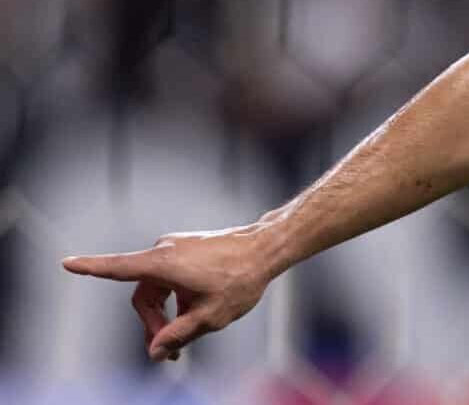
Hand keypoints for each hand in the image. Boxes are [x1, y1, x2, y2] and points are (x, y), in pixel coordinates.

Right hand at [61, 226, 279, 361]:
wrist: (267, 248)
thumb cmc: (241, 279)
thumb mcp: (211, 316)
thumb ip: (179, 335)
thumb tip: (156, 352)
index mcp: (163, 263)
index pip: (118, 268)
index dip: (90, 268)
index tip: (67, 263)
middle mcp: (164, 251)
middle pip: (143, 296)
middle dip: (153, 325)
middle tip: (170, 354)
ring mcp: (175, 249)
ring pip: (157, 291)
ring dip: (165, 316)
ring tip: (183, 341)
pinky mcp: (186, 251)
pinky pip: (170, 280)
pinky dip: (175, 300)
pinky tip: (194, 315)